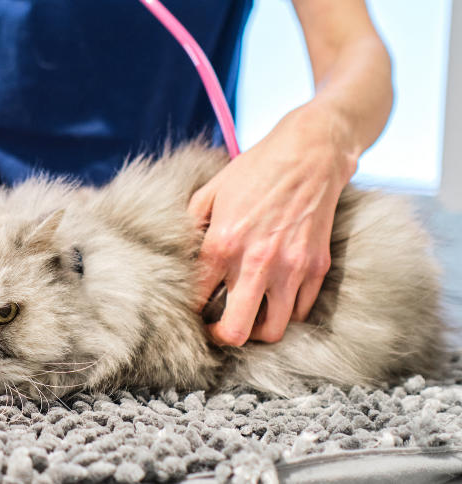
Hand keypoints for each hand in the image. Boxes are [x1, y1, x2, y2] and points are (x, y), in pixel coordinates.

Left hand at [187, 102, 359, 345]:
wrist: (310, 153)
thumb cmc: (255, 170)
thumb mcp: (209, 191)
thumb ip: (190, 226)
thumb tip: (174, 254)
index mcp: (223, 244)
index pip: (198, 300)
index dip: (191, 312)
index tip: (192, 311)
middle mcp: (257, 262)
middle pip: (236, 331)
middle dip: (221, 336)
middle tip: (217, 328)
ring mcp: (291, 268)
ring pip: (272, 330)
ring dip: (257, 329)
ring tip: (247, 316)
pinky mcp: (316, 268)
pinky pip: (299, 311)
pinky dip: (285, 312)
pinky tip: (273, 298)